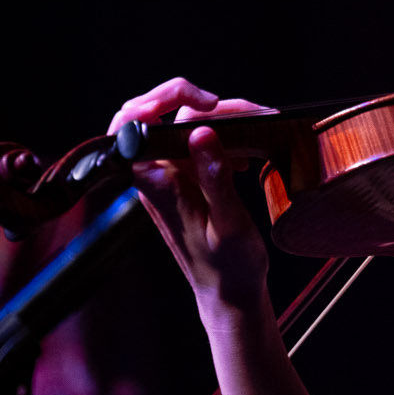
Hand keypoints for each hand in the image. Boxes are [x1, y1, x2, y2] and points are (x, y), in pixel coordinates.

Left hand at [110, 78, 275, 317]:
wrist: (230, 294)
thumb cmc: (227, 267)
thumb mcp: (228, 224)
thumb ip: (215, 179)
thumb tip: (203, 132)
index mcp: (155, 182)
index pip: (135, 120)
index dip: (164, 100)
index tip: (208, 104)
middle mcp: (157, 173)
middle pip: (160, 112)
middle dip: (201, 101)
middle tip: (245, 110)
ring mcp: (171, 174)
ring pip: (185, 123)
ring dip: (223, 118)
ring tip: (258, 126)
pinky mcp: (188, 179)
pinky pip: (199, 142)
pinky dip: (225, 136)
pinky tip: (245, 155)